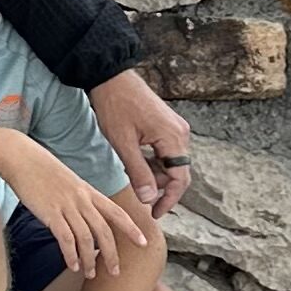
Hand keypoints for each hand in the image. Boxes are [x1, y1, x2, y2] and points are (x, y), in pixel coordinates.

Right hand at [1, 137, 144, 278]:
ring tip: (90, 274)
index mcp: (89, 191)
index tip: (143, 243)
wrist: (21, 158)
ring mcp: (66, 206)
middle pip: (104, 231)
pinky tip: (72, 265)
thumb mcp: (68, 181)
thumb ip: (79, 198)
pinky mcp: (50, 213)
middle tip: (115, 272)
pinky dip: (70, 254)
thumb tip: (84, 215)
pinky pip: (65, 239)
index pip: (117, 212)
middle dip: (112, 254)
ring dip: (90, 260)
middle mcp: (82, 200)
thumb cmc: (42, 170)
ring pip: (86, 239)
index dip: (132, 229)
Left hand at [89, 69, 192, 218]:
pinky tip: (135, 161)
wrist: (110, 77)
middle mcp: (180, 133)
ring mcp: (174, 127)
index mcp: (174, 138)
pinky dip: (153, 160)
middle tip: (139, 196)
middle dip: (160, 186)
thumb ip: (138, 172)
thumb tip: (149, 198)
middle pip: (178, 172)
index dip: (168, 200)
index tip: (154, 213)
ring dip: (154, 173)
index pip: (180, 179)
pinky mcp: (166, 124)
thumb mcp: (123, 144)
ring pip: (170, 162)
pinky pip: (165, 150)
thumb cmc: (115, 107)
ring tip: (132, 175)